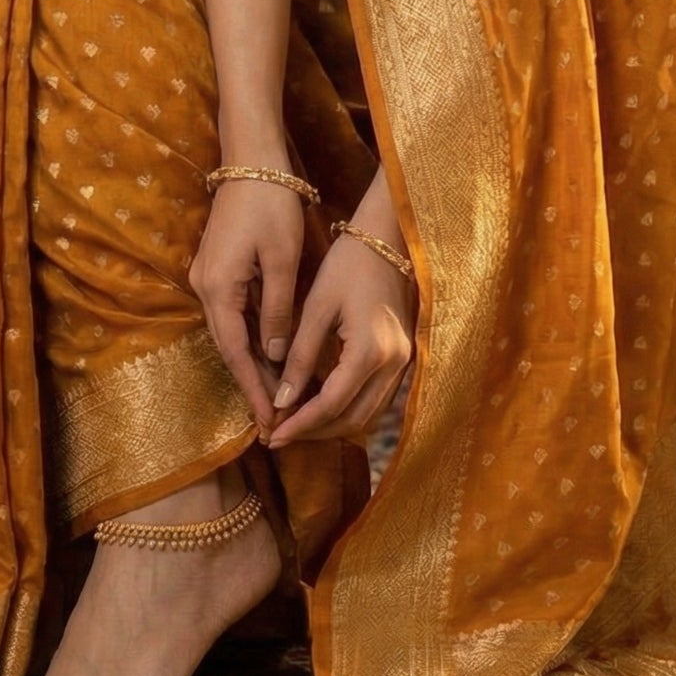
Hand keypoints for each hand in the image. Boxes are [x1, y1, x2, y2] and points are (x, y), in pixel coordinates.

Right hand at [189, 179, 303, 431]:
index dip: (253, 389)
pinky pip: (232, 314)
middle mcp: (204, 287)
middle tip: (274, 421)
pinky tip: (268, 355)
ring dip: (250, 363)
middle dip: (250, 383)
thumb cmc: (272, 205)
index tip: (269, 422)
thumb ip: (277, 311)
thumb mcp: (282, 260)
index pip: (236, 353)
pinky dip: (249, 337)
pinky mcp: (217, 268)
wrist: (251, 162)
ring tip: (275, 396)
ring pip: (229, 332)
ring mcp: (207, 277)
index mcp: (218, 288)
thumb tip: (276, 355)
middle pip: (228, 347)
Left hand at [267, 227, 415, 449]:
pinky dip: (347, 408)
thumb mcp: (317, 308)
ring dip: (332, 425)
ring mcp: (403, 362)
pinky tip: (321, 405)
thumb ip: (300, 356)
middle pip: (353, 419)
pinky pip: (375, 398)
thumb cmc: (348, 265)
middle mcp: (393, 364)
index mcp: (370, 350)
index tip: (273, 435)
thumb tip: (282, 399)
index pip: (331, 404)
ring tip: (296, 425)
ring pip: (368, 414)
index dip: (300, 424)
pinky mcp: (402, 357)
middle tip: (279, 436)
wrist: (388, 239)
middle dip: (315, 432)